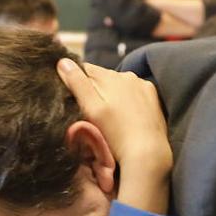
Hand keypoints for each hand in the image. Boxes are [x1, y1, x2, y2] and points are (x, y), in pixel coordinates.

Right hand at [57, 58, 171, 213]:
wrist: (148, 154)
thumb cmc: (115, 134)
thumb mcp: (91, 109)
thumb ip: (77, 83)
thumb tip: (62, 61)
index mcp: (109, 76)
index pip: (84, 69)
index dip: (75, 81)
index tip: (72, 97)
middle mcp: (127, 75)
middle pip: (102, 77)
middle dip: (93, 88)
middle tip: (89, 111)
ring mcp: (142, 85)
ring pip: (118, 85)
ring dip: (111, 94)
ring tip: (109, 116)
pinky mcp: (152, 97)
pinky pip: (134, 93)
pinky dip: (128, 100)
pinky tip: (125, 116)